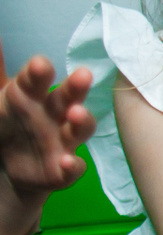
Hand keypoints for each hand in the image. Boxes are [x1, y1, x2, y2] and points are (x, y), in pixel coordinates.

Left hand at [0, 47, 94, 234]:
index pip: (36, 80)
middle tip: (83, 75)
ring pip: (79, 129)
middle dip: (76, 87)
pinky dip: (73, 165)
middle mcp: (53, 115)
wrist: (10, 169)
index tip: (40, 65)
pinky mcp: (64, 170)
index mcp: (31, 96)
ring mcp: (62, 142)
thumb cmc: (7, 124)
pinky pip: (74, 168)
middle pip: (67, 98)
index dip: (39, 73)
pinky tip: (66, 162)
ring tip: (76, 113)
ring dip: (83, 120)